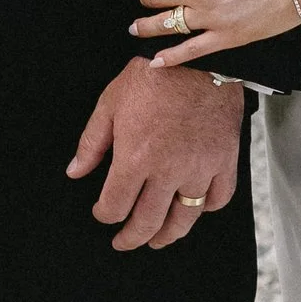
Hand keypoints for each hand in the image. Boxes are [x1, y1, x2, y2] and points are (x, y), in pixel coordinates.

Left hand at [66, 57, 242, 249]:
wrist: (198, 59)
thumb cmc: (152, 77)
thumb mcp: (110, 103)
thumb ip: (92, 142)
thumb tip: (75, 172)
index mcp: (135, 157)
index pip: (116, 206)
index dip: (105, 215)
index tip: (103, 213)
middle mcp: (168, 171)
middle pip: (147, 222)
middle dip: (132, 238)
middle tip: (124, 242)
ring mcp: (199, 169)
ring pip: (184, 219)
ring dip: (168, 235)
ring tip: (158, 240)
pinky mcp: (224, 161)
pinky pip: (217, 198)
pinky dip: (206, 208)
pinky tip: (195, 208)